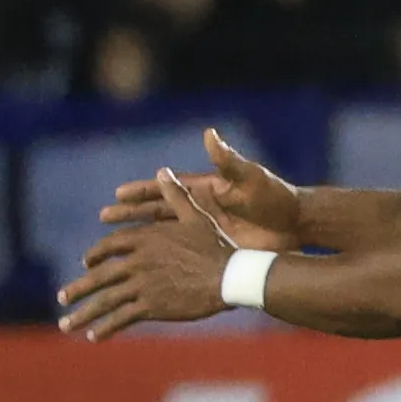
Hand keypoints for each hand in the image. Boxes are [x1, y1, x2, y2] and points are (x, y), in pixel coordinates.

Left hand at [59, 170, 235, 340]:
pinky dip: (106, 327)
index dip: (94, 256)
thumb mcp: (196, 216)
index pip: (108, 247)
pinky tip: (95, 336)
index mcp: (144, 239)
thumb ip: (176, 195)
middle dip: (77, 289)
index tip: (85, 264)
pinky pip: (122, 317)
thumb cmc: (218, 246)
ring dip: (82, 313)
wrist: (232, 276)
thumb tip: (163, 171)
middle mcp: (136, 261)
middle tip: (62, 298)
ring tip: (66, 324)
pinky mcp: (151, 306)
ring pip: (104, 300)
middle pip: (98, 276)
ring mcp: (142, 285)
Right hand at [98, 127, 295, 248]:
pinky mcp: (215, 246)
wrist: (296, 222)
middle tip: (104, 218)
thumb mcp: (250, 177)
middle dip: (130, 214)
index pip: (165, 189)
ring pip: (166, 234)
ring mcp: (205, 229)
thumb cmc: (275, 196)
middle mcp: (199, 208)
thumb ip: (228, 160)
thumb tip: (209, 134)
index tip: (116, 193)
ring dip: (142, 238)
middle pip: (157, 211)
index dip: (141, 191)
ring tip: (120, 243)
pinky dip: (166, 257)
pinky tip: (150, 266)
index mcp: (203, 189)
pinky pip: (184, 252)